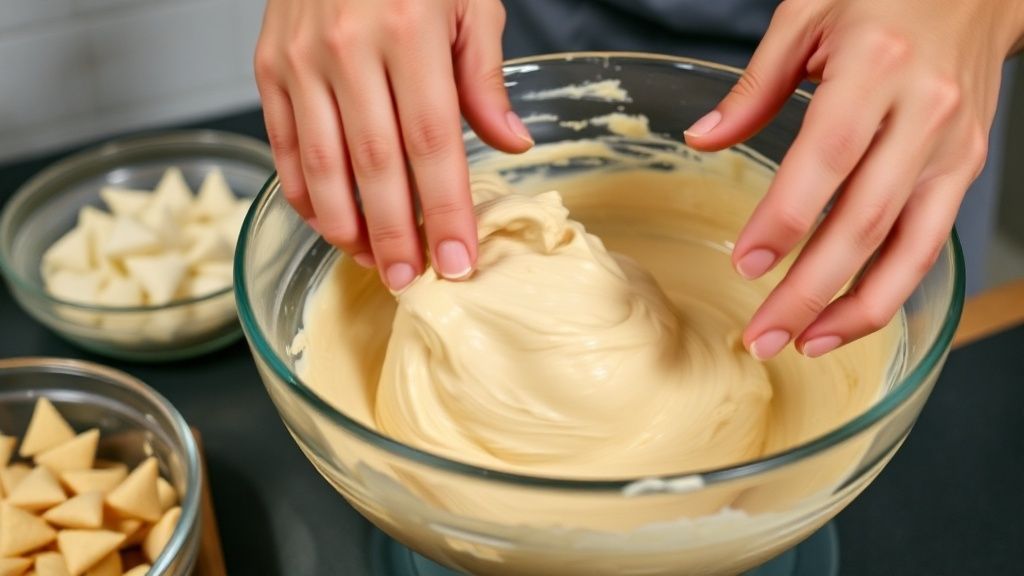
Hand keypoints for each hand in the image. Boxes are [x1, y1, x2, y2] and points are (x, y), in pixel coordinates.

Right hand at [254, 0, 533, 291]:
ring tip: (375, 262)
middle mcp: (347, 48)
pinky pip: (282, 146)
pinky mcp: (268, 67)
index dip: (445, 210)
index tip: (457, 261)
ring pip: (321, 165)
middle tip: (413, 280)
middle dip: (396, 234)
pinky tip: (329, 224)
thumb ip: (485, 77)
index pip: (431, 143)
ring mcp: (299, 59)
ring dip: (347, 226)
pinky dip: (304, 193)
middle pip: (374, 166)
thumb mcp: (469, 1)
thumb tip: (513, 145)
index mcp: (407, 31)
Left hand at [685, 0, 1023, 358]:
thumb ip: (755, 85)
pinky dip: (889, 289)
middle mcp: (923, 113)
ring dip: (854, 310)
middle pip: (864, 221)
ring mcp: (953, 148)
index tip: (745, 264)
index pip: (825, 159)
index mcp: (874, 66)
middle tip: (761, 336)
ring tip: (803, 346)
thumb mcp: (807, 14)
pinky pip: (927, 244)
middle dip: (809, 291)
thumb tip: (701, 140)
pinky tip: (848, 318)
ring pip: (907, 248)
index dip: (785, 219)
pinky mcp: (967, 168)